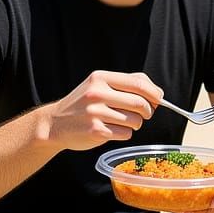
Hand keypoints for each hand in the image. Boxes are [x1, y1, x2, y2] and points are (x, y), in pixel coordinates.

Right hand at [42, 70, 162, 150]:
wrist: (54, 123)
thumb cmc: (83, 104)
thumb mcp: (99, 85)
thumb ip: (126, 84)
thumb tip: (156, 94)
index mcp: (101, 78)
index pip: (138, 83)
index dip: (154, 92)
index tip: (159, 99)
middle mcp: (97, 93)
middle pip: (140, 103)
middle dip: (147, 111)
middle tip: (144, 114)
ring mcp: (95, 113)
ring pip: (135, 121)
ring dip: (135, 124)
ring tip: (121, 122)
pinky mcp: (95, 131)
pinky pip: (125, 134)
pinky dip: (124, 134)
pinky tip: (112, 130)